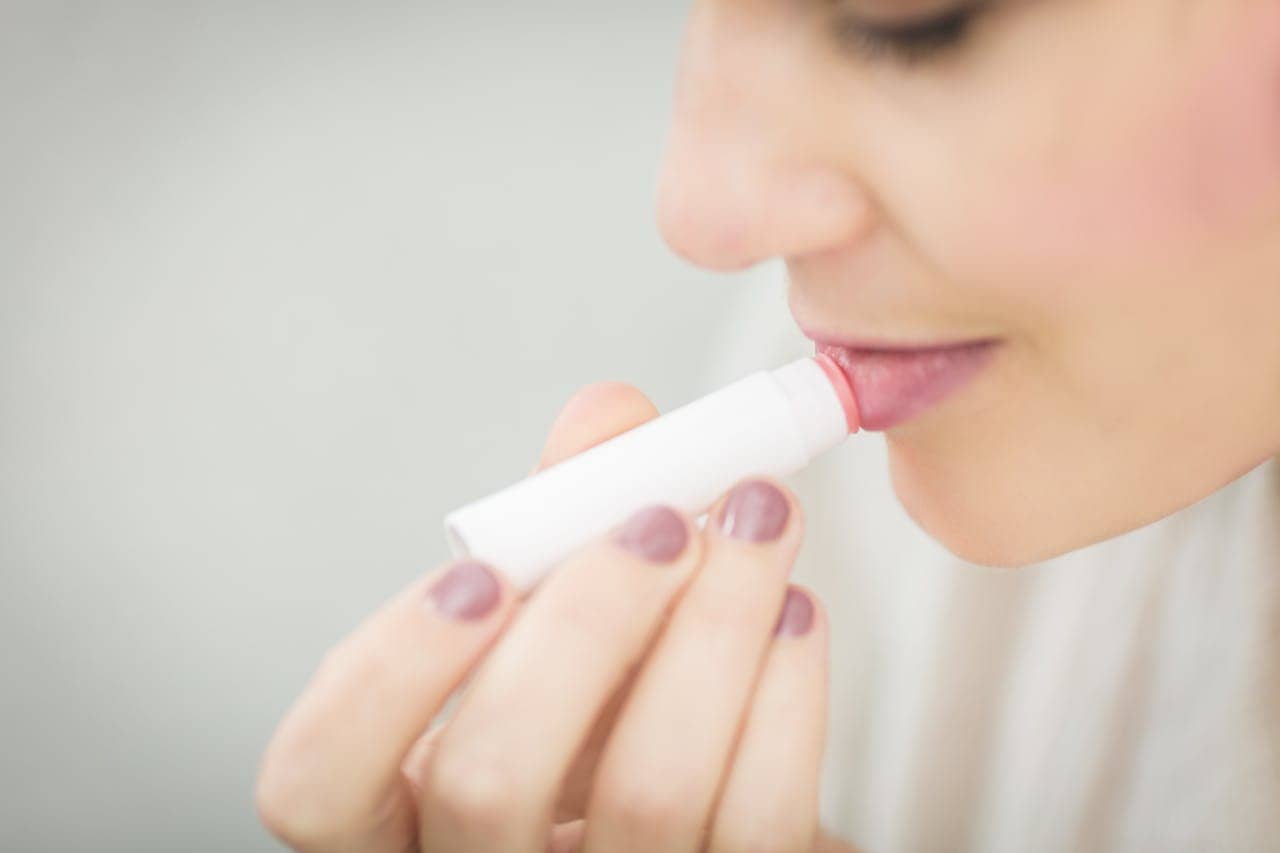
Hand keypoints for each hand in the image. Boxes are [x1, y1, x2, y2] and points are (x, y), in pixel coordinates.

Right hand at [257, 381, 846, 851]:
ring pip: (648, 793)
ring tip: (755, 524)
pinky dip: (785, 695)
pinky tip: (790, 613)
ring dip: (713, 628)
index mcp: (394, 812)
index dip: (389, 673)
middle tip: (660, 522)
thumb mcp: (543, 626)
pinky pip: (758, 819)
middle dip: (585, 624)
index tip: (482, 572)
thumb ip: (556, 518)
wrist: (692, 805)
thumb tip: (607, 417)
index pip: (316, 780)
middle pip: (492, 780)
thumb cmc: (592, 710)